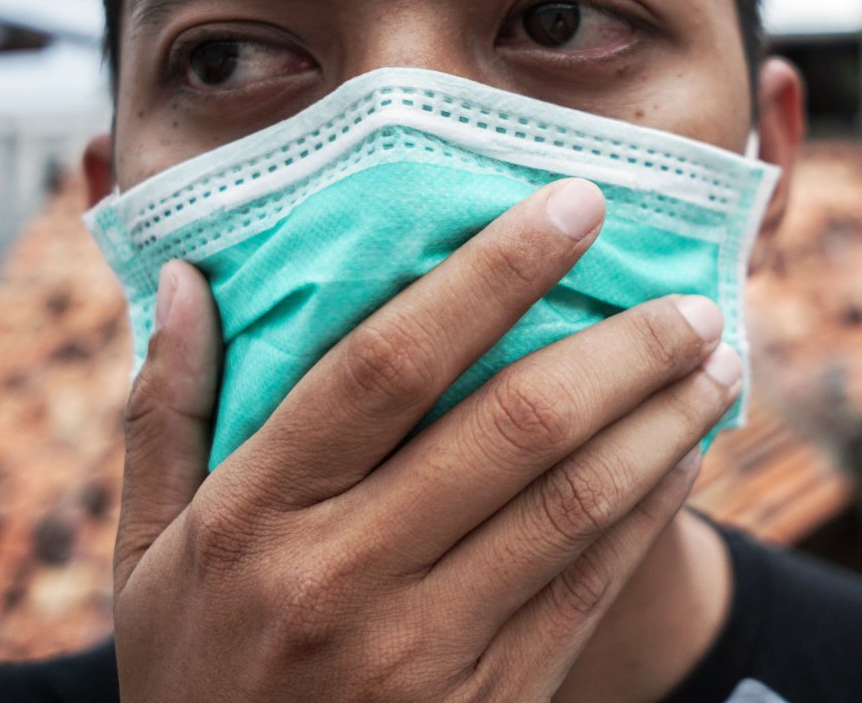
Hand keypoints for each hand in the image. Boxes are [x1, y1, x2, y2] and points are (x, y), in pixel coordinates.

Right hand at [112, 178, 741, 701]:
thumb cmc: (195, 668)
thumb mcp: (145, 551)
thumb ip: (167, 413)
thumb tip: (191, 281)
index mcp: (254, 514)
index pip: (391, 362)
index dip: (492, 273)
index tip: (573, 206)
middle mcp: (341, 575)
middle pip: (511, 426)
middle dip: (620, 349)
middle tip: (688, 297)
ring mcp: (421, 650)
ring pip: (572, 505)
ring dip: (660, 422)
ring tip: (716, 362)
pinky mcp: (486, 702)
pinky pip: (587, 587)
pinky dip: (650, 511)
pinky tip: (687, 455)